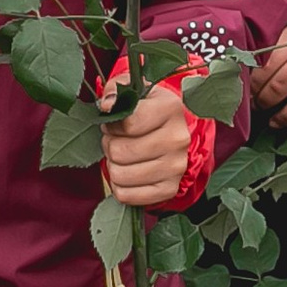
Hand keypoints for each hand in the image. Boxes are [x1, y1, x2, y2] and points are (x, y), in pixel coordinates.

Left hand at [99, 83, 193, 208]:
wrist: (168, 134)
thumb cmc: (144, 110)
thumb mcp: (132, 90)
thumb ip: (115, 90)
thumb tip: (107, 105)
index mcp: (170, 108)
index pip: (127, 123)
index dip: (112, 124)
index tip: (114, 123)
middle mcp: (178, 138)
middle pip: (121, 151)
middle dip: (110, 145)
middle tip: (117, 140)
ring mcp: (177, 166)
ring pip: (120, 175)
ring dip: (113, 166)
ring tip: (122, 156)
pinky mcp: (170, 189)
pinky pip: (126, 196)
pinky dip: (119, 186)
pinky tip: (128, 172)